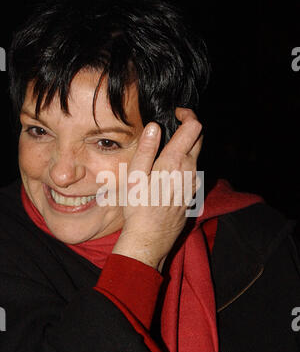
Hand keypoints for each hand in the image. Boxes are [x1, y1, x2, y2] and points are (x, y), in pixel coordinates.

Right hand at [112, 108, 202, 271]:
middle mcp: (190, 170)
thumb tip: (154, 127)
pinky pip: (194, 170)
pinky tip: (168, 172)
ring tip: (165, 152)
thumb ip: (147, 149)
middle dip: (188, 128)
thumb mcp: (135, 176)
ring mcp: (194, 183)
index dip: (188, 114)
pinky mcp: (194, 193)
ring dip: (186, 147)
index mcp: (175, 162)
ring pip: (197, 155)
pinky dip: (186, 163)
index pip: (194, 127)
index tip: (176, 113)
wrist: (150, 238)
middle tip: (171, 129)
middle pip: (200, 139)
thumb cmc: (138, 208)